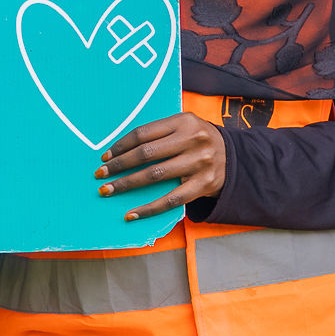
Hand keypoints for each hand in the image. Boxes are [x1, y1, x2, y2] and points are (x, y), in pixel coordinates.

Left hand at [94, 113, 225, 220]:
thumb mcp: (184, 125)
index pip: (144, 133)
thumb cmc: (198, 140)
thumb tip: (120, 147)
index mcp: (184, 121)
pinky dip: (148, 209)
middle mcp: (193, 140)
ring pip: (155, 176)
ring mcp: (199, 164)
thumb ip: (159, 131)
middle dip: (119, 165)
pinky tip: (131, 214)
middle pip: (147, 154)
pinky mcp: (203, 186)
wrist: (234, 159)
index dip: (121, 145)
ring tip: (108, 190)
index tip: (105, 156)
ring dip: (127, 184)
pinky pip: (170, 200)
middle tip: (100, 174)